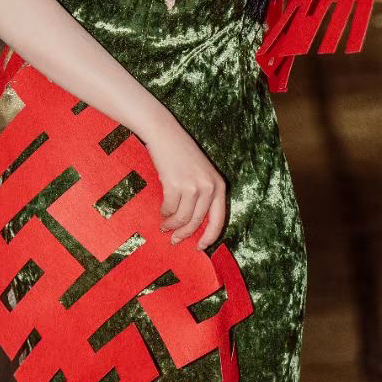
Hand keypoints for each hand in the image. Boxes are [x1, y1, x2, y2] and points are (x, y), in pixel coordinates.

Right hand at [143, 114, 228, 250]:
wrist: (165, 134)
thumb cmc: (182, 154)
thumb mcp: (201, 174)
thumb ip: (203, 195)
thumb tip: (194, 223)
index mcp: (218, 185)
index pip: (219, 219)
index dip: (209, 237)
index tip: (200, 247)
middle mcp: (209, 187)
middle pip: (197, 222)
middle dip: (185, 235)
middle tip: (175, 241)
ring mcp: (192, 186)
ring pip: (182, 218)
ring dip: (171, 226)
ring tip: (164, 227)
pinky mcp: (175, 185)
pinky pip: (169, 208)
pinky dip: (164, 213)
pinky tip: (162, 212)